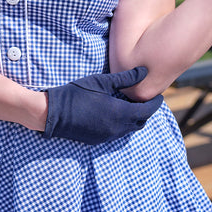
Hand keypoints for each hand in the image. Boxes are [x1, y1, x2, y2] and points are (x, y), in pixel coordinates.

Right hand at [43, 66, 162, 144]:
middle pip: (140, 122)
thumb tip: (144, 71)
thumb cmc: (77, 93)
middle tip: (145, 99)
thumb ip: (125, 78)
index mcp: (120, 114)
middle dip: (145, 112)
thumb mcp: (101, 81)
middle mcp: (116, 129)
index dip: (155, 104)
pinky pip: (116, 133)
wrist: (53, 113)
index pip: (147, 112)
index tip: (159, 96)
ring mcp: (106, 137)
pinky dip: (121, 124)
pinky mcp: (97, 140)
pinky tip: (114, 113)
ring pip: (128, 129)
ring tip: (130, 105)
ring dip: (133, 118)